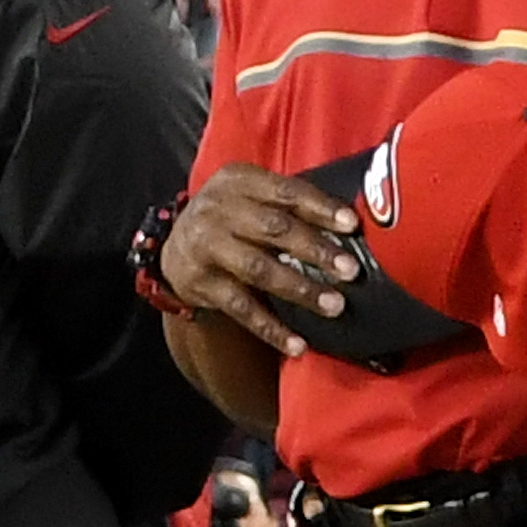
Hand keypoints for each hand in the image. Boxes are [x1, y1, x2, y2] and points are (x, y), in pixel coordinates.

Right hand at [151, 162, 367, 361]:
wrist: (175, 251)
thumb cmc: (232, 221)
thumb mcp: (252, 198)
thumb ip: (290, 204)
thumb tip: (350, 224)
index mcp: (237, 181)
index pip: (286, 191)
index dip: (320, 208)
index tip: (351, 225)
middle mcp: (218, 209)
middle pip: (274, 229)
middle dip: (316, 249)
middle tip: (350, 270)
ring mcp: (207, 246)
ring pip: (259, 269)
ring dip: (300, 288)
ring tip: (335, 305)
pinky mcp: (200, 283)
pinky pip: (242, 309)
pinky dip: (271, 328)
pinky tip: (298, 346)